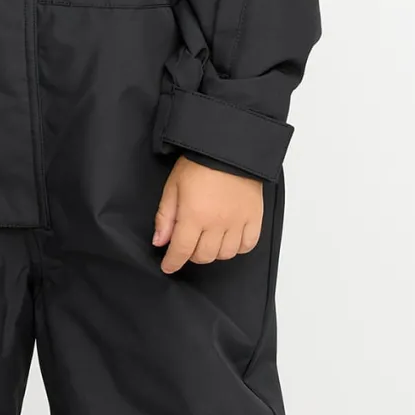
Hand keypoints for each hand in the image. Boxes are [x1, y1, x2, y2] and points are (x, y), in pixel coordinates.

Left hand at [152, 155, 262, 273]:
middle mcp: (217, 223)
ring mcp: (238, 221)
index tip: (169, 266)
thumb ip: (165, 216)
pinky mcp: (254, 217)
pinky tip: (229, 238)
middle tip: (188, 243)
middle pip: (204, 256)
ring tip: (208, 239)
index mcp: (194, 215)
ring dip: (214, 252)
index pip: (182, 250)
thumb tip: (159, 242)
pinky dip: (237, 247)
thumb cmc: (199, 163)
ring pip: (225, 254)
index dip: (173, 262)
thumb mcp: (173, 186)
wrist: (229, 148)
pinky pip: (248, 245)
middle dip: (192, 254)